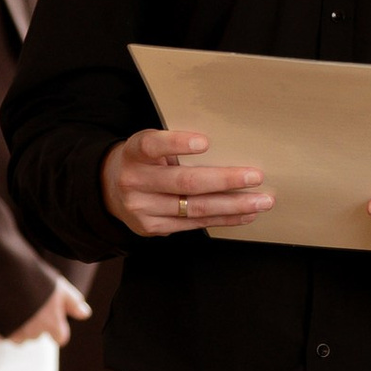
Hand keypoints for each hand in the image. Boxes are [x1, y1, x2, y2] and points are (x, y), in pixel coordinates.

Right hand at [7, 281, 92, 347]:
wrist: (4, 277)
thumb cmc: (35, 281)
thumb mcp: (59, 287)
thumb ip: (73, 302)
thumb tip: (85, 314)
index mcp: (52, 323)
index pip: (60, 338)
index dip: (58, 329)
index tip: (53, 319)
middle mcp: (34, 332)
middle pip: (38, 335)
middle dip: (35, 325)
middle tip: (31, 304)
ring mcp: (15, 333)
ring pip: (20, 337)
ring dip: (19, 327)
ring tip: (16, 306)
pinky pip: (2, 334)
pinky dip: (3, 325)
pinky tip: (2, 309)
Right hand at [102, 124, 271, 238]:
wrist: (109, 188)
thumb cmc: (143, 160)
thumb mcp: (149, 145)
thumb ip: (174, 145)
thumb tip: (228, 145)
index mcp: (134, 152)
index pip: (153, 146)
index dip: (178, 144)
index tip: (205, 142)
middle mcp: (135, 181)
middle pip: (185, 182)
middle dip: (225, 180)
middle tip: (256, 176)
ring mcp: (143, 208)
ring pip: (195, 208)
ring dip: (234, 205)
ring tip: (262, 201)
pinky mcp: (152, 228)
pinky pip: (194, 224)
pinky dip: (224, 219)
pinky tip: (245, 214)